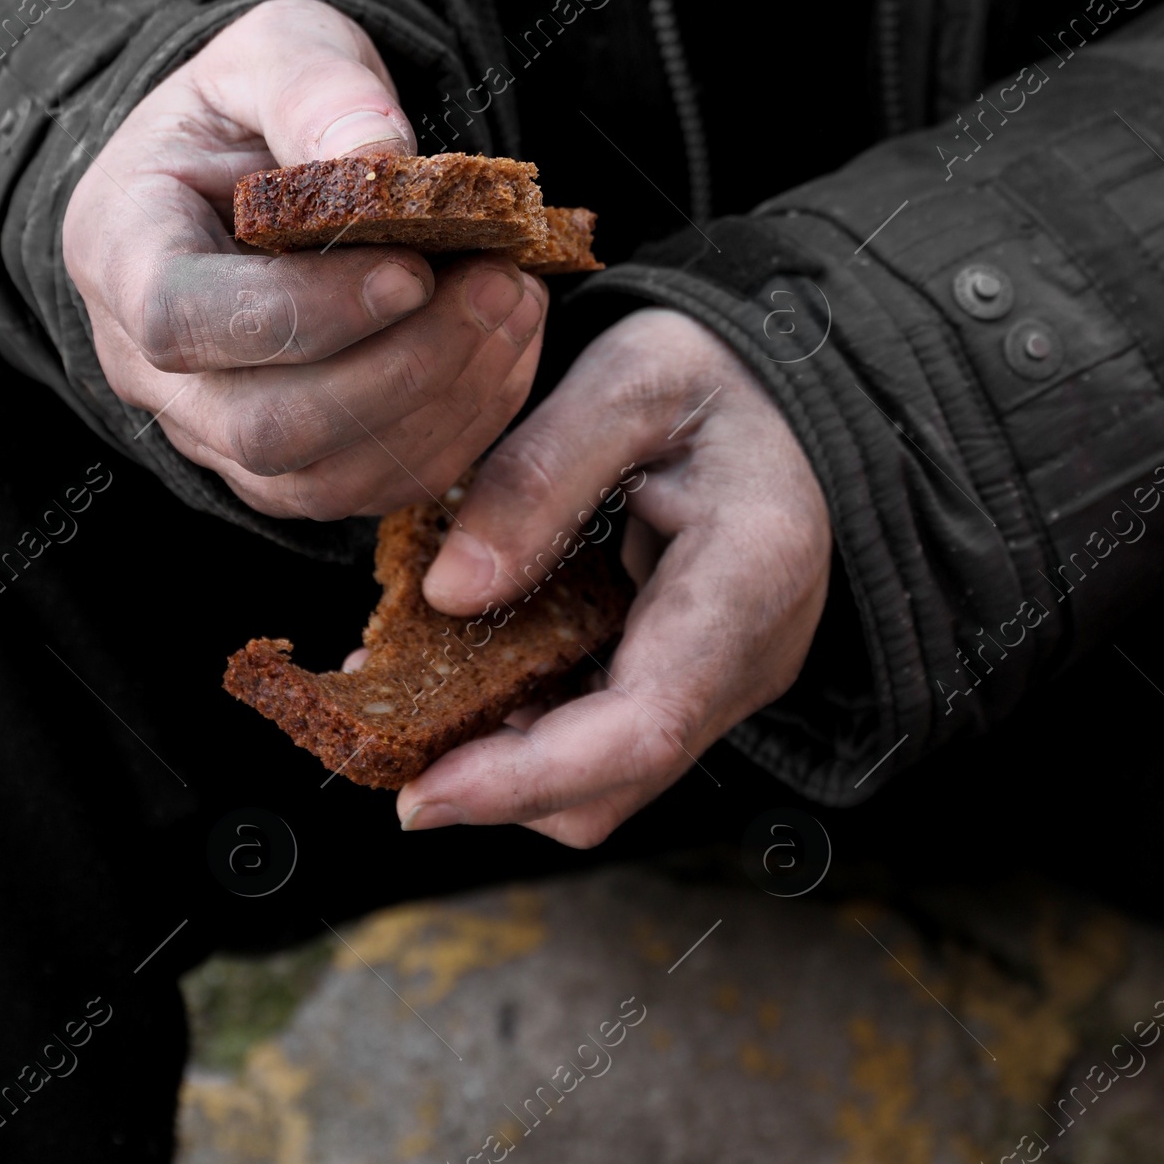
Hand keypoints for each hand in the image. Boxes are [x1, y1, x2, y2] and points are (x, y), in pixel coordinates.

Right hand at [61, 0, 546, 522]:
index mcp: (121, 249)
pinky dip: (458, 430)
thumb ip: (316, 89)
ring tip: (515, 304)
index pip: (185, 323)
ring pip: (323, 480)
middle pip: (263, 427)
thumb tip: (380, 158)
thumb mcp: (277, 49)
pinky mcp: (286, 464)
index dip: (307, 312)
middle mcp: (149, 367)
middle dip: (400, 369)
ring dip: (442, 404)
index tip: (413, 268)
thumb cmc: (255, 101)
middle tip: (497, 285)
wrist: (253, 156)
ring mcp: (213, 430)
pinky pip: (372, 489)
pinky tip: (505, 347)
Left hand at [398, 309, 831, 846]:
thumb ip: (539, 476)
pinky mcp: (692, 678)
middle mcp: (750, 659)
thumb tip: (451, 592)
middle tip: (378, 722)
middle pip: (614, 778)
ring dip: (499, 750)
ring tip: (404, 683)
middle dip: (491, 776)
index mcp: (751, 581)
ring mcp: (725, 680)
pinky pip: (603, 732)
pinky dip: (526, 717)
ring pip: (602, 774)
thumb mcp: (628, 379)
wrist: (786, 385)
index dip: (527, 777)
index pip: (644, 727)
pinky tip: (461, 660)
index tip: (422, 793)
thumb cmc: (716, 369)